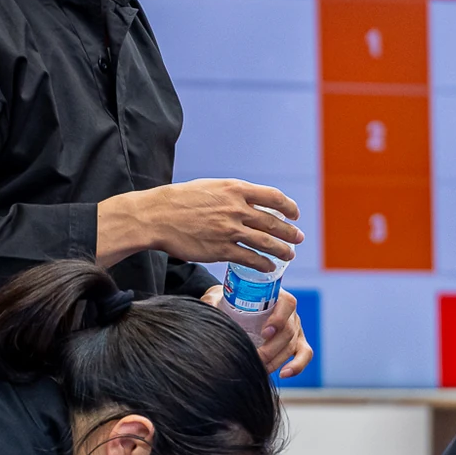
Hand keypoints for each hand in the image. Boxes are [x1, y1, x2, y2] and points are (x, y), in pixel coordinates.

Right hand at [97, 179, 301, 268]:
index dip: (289, 206)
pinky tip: (268, 267)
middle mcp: (236, 209)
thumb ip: (232, 195)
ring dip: (282, 250)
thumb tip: (249, 203)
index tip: (294, 214)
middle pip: (274, 222)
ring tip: (289, 256)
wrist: (157, 216)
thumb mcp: (211, 187)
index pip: (273, 197)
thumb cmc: (180, 201)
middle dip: (290, 232)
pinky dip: (263, 264)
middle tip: (298, 238)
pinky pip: (250, 259)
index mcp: (235, 190)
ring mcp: (230, 230)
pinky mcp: (221, 250)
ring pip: (266, 242)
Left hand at [203, 285, 312, 376]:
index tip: (264, 332)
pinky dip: (297, 366)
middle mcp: (290, 312)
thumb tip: (206, 307)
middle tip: (255, 358)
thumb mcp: (220, 296)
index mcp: (277, 296)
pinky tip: (284, 375)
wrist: (239, 306)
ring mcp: (296, 328)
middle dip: (272, 348)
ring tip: (261, 368)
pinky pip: (305, 355)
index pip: (287, 304)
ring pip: (293, 345)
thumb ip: (212, 300)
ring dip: (277, 360)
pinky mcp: (297, 343)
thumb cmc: (232, 299)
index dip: (279, 319)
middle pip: (289, 331)